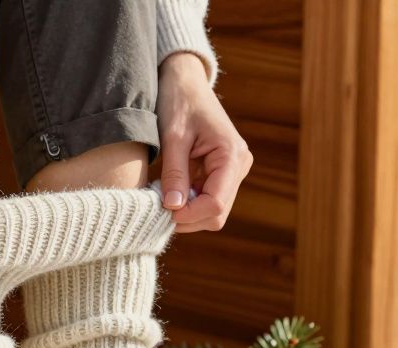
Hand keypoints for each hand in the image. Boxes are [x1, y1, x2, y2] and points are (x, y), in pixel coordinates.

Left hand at [156, 53, 252, 232]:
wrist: (185, 81)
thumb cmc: (179, 101)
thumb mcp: (173, 136)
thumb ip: (174, 173)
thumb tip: (173, 208)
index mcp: (232, 155)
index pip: (215, 204)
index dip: (188, 214)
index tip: (161, 210)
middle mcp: (239, 166)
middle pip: (216, 214)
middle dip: (187, 216)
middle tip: (158, 205)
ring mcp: (233, 171)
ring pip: (212, 212)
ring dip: (186, 211)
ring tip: (163, 194)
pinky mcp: (222, 173)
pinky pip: (206, 200)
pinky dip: (187, 202)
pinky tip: (171, 189)